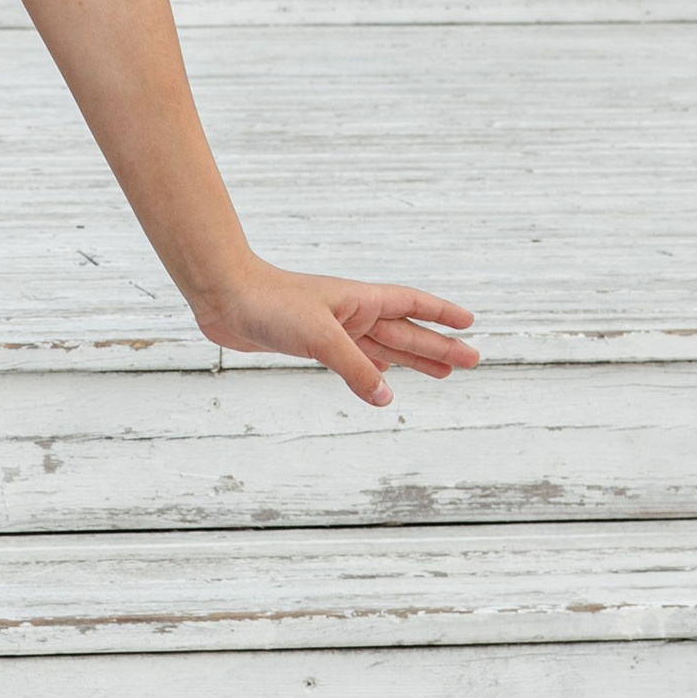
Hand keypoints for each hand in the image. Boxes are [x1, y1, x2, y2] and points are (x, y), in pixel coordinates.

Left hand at [192, 258, 477, 409]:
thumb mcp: (322, 338)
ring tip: (444, 374)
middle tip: (472, 361)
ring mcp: (333, 329)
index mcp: (361, 300)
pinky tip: (386, 383)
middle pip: (406, 331)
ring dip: (414, 360)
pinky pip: (356, 361)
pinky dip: (374, 372)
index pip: (413, 305)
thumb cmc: (272, 304)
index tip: (470, 323)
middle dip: (439, 346)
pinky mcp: (312, 345)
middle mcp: (352, 313)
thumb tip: (387, 399)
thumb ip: (357, 369)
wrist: (225, 298)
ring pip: (384, 348)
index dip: (442, 314)